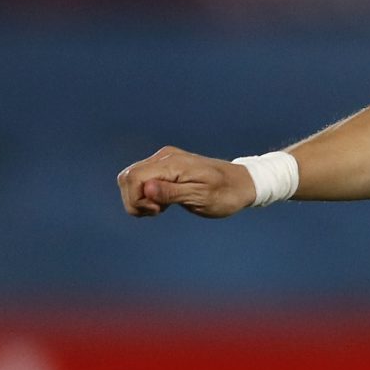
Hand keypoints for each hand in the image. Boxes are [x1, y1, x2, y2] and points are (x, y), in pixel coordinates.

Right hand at [116, 147, 255, 217]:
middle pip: (127, 177)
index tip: (159, 211)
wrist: (243, 183)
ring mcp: (164, 161)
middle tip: (160, 211)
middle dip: (135, 200)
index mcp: (171, 164)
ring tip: (163, 208)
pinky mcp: (166, 168)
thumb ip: (171, 193)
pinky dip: (147, 196)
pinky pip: (142, 180)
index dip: (136, 200)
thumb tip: (145, 190)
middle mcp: (163, 157)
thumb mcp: (201, 198)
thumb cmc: (226, 194)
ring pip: (131, 179)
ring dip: (140, 199)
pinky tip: (165, 203)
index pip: (132, 178)